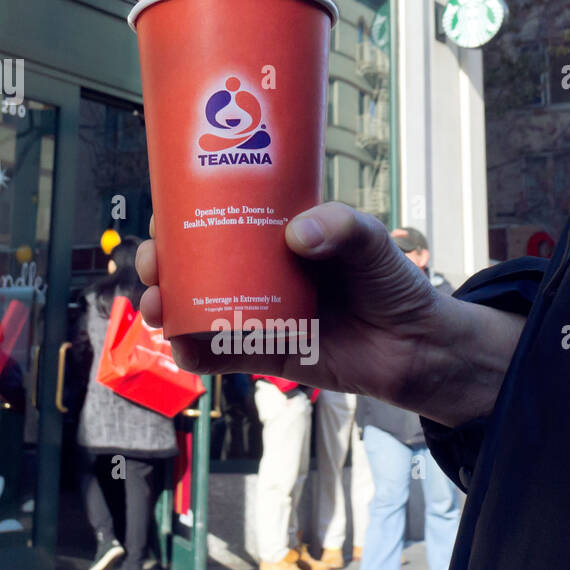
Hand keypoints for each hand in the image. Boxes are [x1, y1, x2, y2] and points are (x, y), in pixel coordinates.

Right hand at [136, 202, 525, 429]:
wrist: (418, 347)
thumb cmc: (392, 283)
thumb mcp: (371, 242)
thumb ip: (342, 228)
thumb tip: (299, 233)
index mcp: (275, 234)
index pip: (218, 216)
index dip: (181, 214)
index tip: (163, 214)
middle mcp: (257, 272)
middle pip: (193, 263)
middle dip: (161, 263)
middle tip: (151, 265)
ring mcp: (257, 312)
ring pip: (196, 307)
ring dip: (166, 306)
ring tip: (155, 308)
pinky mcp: (266, 352)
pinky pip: (221, 354)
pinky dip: (196, 354)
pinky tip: (182, 350)